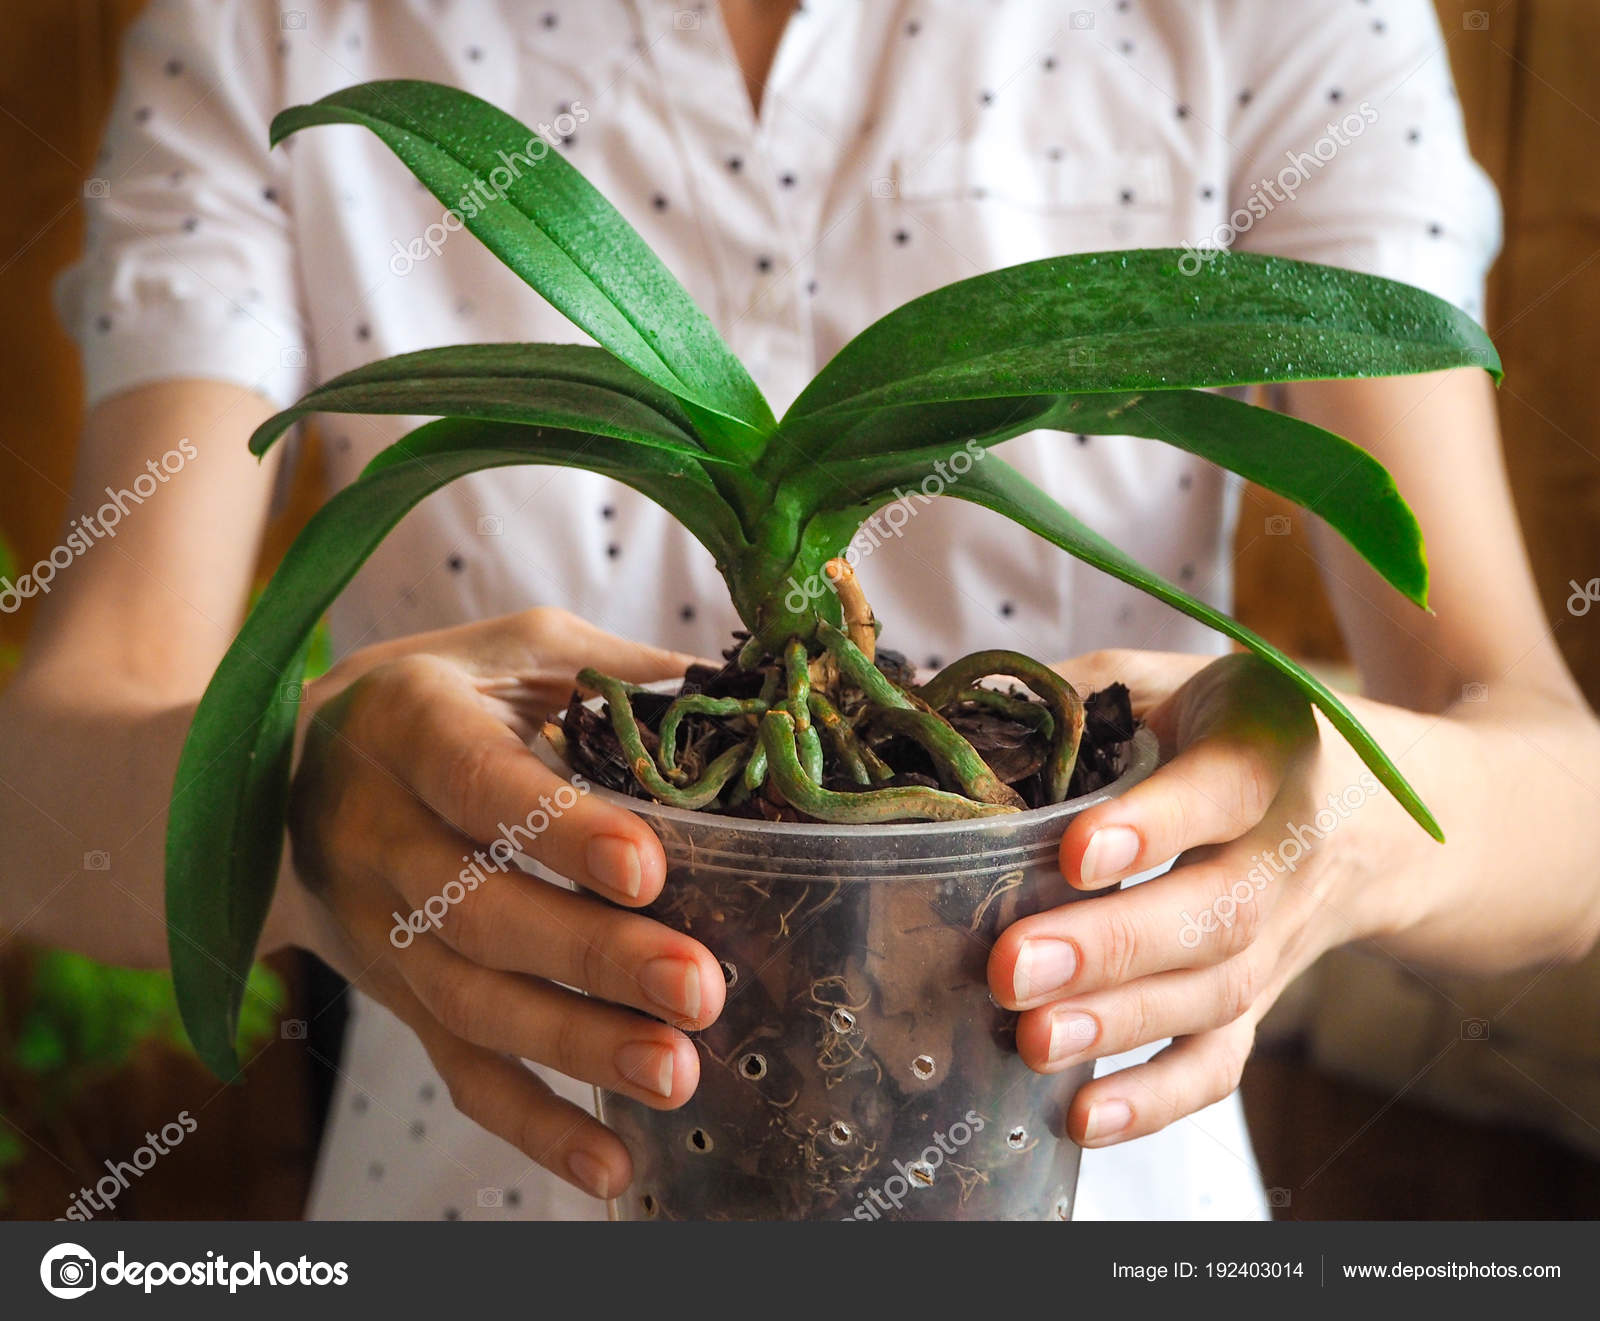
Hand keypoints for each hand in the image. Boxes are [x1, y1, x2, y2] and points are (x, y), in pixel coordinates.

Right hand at [265, 607, 725, 1199]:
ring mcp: (380, 929)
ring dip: (574, 1047)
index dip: (557, 828)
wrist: (281, 781)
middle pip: (478, 911)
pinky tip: (612, 1162)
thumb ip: (614, 671)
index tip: (648, 866)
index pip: (476, 780)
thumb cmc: (437, 699)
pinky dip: (533, 1124)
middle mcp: (378, 831)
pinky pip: (458, 1070)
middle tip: (699, 987)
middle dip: (592, 957)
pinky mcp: (398, 997)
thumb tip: (744, 697)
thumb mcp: (512, 651)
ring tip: (676, 1073)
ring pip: (469, 1003)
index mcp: (408, 724)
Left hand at [988, 649, 1415, 1148]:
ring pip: (1214, 995)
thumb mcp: (1177, 682)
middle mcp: (1285, 852)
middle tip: (1013, 969)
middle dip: (1112, 948)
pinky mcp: (1262, 1001)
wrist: (1379, 815)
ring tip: (1031, 1041)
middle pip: (1215, 913)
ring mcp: (1280, 938)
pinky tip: (1082, 1118)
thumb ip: (1081, 692)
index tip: (1077, 851)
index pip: (1220, 790)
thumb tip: (955, 717)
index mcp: (1265, 752)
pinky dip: (1157, 1100)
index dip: (1155, 825)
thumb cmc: (1241, 733)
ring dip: (1120, 1025)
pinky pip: (1222, 1062)